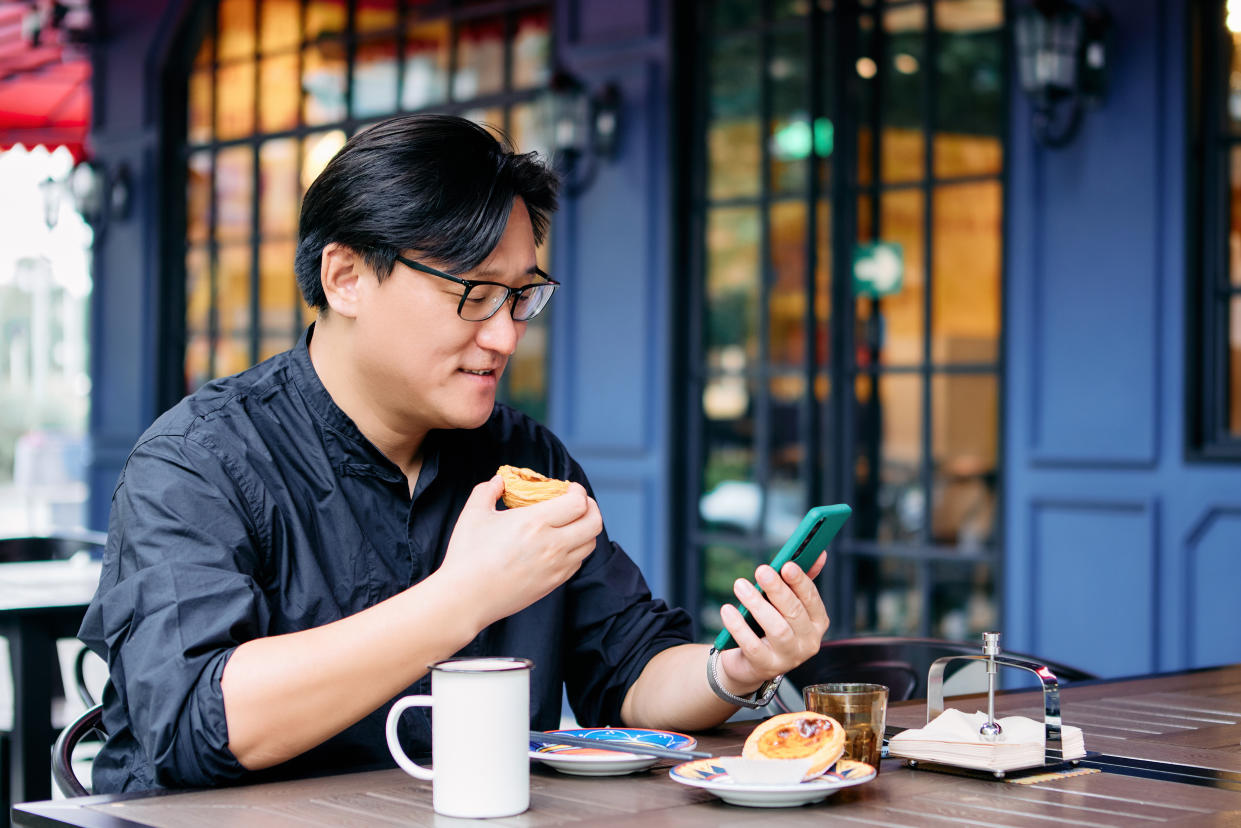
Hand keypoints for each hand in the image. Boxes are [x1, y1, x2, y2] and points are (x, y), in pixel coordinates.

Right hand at [435, 475, 602, 628]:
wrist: (466, 598)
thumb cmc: (467, 555)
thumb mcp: (473, 514)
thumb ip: (488, 490)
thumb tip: (499, 481)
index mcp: (535, 523)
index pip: (578, 503)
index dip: (579, 492)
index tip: (570, 488)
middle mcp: (552, 545)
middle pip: (594, 523)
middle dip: (591, 508)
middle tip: (579, 503)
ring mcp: (556, 567)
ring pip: (590, 544)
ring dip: (584, 529)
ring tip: (570, 523)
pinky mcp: (553, 583)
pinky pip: (577, 562)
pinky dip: (576, 549)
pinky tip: (560, 545)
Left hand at [717, 552, 829, 690]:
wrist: (750, 662)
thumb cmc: (770, 625)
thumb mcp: (786, 604)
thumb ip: (799, 580)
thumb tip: (819, 553)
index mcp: (817, 623)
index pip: (812, 600)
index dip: (800, 582)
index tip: (787, 565)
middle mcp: (808, 642)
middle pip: (795, 613)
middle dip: (778, 590)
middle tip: (762, 570)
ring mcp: (789, 658)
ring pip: (777, 629)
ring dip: (757, 604)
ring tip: (740, 585)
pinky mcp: (766, 666)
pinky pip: (752, 645)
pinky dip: (738, 626)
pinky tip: (727, 609)